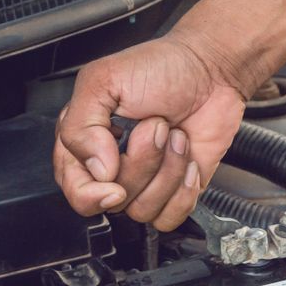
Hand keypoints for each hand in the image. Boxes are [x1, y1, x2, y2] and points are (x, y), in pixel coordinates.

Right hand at [54, 30, 249, 230]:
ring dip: (167, 171)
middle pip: (113, 202)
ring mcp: (145, 181)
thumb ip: (82, 127)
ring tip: (174, 136)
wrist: (210, 69)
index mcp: (85, 143)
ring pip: (144, 211)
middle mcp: (113, 167)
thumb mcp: (103, 82)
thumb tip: (97, 171)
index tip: (112, 175)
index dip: (91, 193)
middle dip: (141, 163)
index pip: (75, 190)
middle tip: (154, 126)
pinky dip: (184, 190)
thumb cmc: (160, 68)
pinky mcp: (175, 190)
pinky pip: (171, 217)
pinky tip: (189, 161)